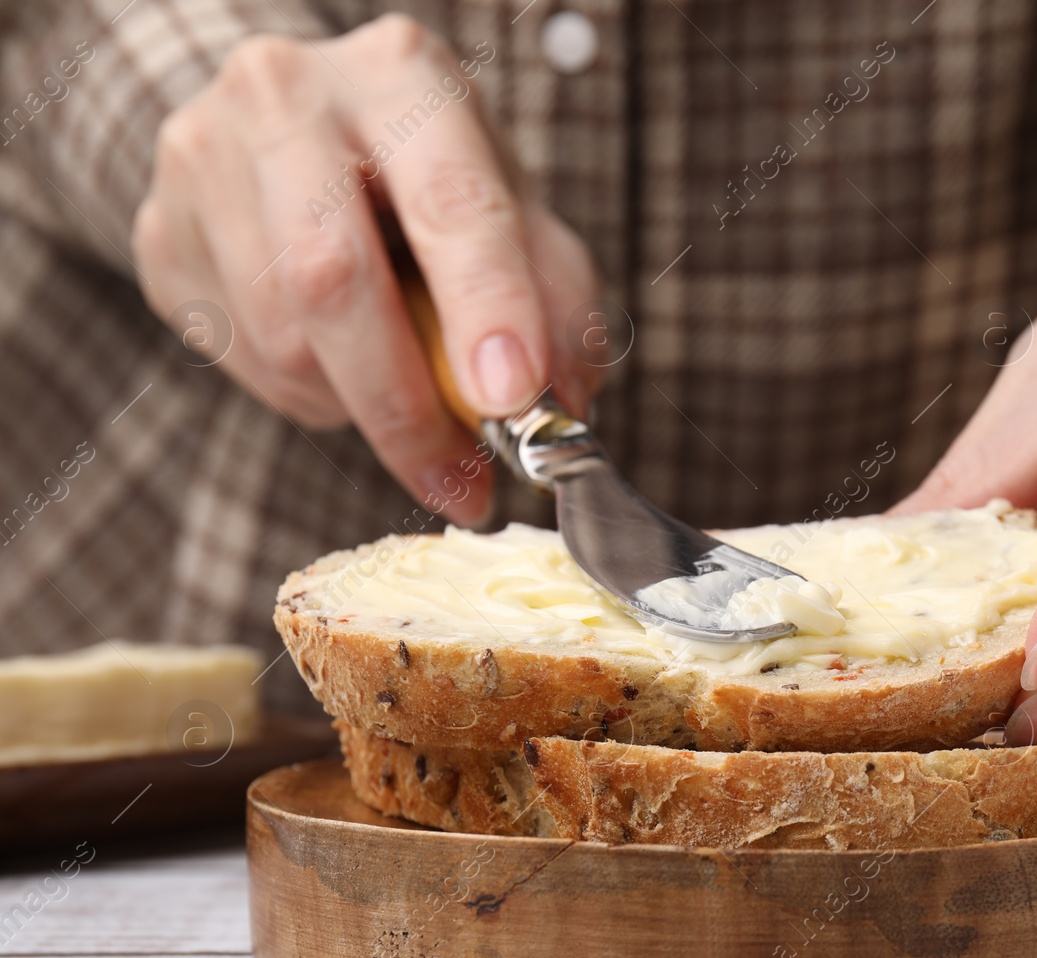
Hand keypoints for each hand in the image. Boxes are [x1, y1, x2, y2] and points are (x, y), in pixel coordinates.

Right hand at [132, 15, 600, 525]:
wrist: (302, 134)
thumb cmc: (429, 177)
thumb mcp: (513, 209)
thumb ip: (555, 300)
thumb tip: (558, 404)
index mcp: (401, 76)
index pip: (449, 200)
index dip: (485, 306)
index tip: (512, 398)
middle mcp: (285, 96)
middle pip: (332, 276)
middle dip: (407, 406)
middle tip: (462, 483)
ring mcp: (202, 160)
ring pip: (283, 337)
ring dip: (360, 407)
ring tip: (405, 394)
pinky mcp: (159, 233)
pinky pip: (240, 361)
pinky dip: (309, 396)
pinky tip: (341, 361)